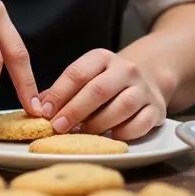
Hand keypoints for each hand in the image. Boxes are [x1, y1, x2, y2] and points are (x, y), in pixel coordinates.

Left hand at [37, 49, 169, 140]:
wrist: (148, 79)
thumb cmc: (107, 82)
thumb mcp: (87, 77)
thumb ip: (63, 91)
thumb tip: (37, 108)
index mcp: (101, 57)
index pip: (77, 73)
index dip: (59, 94)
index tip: (44, 111)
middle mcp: (125, 69)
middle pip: (98, 90)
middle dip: (75, 110)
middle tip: (58, 127)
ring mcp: (143, 88)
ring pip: (121, 107)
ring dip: (98, 124)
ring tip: (83, 134)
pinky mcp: (157, 108)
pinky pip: (140, 124)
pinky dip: (124, 133)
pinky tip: (110, 137)